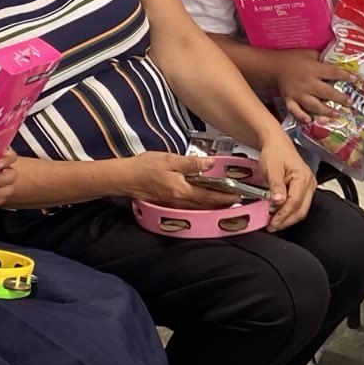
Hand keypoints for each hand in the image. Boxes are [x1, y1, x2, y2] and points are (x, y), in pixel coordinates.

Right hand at [124, 152, 242, 209]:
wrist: (125, 177)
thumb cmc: (145, 167)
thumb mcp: (169, 159)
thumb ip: (191, 163)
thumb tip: (210, 164)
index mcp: (182, 190)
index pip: (208, 196)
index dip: (224, 197)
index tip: (237, 196)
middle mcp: (179, 200)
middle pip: (205, 203)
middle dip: (221, 202)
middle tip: (236, 199)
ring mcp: (173, 203)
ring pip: (198, 205)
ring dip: (211, 203)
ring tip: (224, 199)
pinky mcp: (168, 201)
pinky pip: (189, 204)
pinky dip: (199, 202)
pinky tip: (203, 197)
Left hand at [258, 134, 315, 231]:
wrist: (276, 144)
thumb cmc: (275, 152)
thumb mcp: (272, 168)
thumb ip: (276, 185)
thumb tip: (278, 201)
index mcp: (303, 177)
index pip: (295, 202)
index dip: (283, 215)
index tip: (272, 222)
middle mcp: (309, 183)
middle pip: (301, 210)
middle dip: (286, 221)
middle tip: (272, 226)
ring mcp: (308, 187)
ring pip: (301, 210)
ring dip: (287, 218)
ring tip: (273, 222)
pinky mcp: (304, 190)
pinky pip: (299, 205)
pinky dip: (289, 212)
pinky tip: (278, 215)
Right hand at [271, 51, 352, 123]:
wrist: (274, 66)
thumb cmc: (293, 58)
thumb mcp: (309, 53)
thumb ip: (322, 58)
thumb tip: (338, 62)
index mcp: (313, 69)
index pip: (333, 72)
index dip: (345, 76)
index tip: (356, 80)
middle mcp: (307, 82)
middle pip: (326, 92)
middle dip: (340, 98)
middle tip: (350, 102)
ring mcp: (298, 93)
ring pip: (313, 104)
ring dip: (326, 110)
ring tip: (336, 114)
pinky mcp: (289, 100)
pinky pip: (295, 110)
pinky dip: (301, 116)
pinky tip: (309, 120)